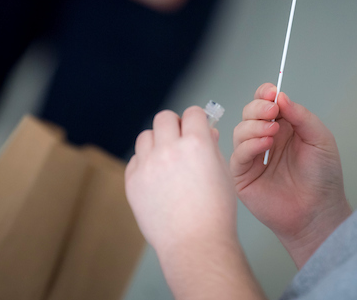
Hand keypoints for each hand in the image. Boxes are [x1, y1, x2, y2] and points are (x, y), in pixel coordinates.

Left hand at [125, 106, 265, 299]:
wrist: (195, 243)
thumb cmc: (215, 212)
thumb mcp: (223, 173)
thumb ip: (212, 147)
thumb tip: (206, 131)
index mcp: (197, 144)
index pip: (193, 113)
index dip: (197, 119)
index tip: (196, 126)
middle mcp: (170, 149)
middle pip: (164, 118)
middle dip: (174, 125)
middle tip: (180, 138)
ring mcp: (148, 165)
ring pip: (146, 136)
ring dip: (157, 141)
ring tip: (166, 159)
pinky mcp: (133, 181)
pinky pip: (135, 159)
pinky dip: (145, 162)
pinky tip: (157, 176)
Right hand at [231, 83, 351, 267]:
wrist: (318, 212)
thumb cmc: (323, 178)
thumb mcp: (320, 139)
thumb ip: (301, 116)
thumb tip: (281, 96)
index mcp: (284, 127)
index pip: (265, 103)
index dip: (265, 94)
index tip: (271, 92)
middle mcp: (265, 139)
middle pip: (249, 113)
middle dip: (258, 108)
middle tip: (272, 112)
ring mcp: (252, 156)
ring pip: (240, 130)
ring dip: (254, 126)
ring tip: (273, 132)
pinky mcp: (243, 175)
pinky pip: (238, 154)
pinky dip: (249, 145)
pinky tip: (265, 145)